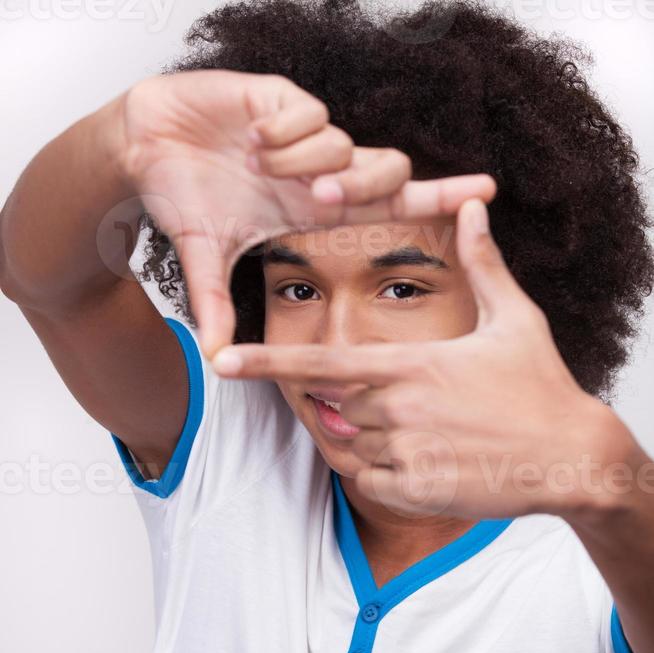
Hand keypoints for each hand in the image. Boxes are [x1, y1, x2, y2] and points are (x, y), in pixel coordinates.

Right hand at [118, 69, 495, 357]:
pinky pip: (309, 114)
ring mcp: (303, 135)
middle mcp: (319, 171)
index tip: (486, 192)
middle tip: (315, 198)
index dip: (437, 197)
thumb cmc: (182, 195)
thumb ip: (216, 303)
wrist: (143, 148)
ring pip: (346, 145)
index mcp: (312, 208)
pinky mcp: (280, 98)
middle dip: (361, 187)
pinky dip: (282, 131)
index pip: (390, 203)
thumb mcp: (204, 257)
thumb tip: (216, 357)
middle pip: (387, 170)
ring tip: (260, 164)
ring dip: (307, 162)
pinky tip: (250, 138)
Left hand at [213, 197, 609, 519]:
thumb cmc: (542, 385)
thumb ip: (483, 262)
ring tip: (417, 430)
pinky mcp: (417, 491)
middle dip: (347, 403)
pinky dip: (380, 471)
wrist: (574, 455)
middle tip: (387, 403)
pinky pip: (371, 482)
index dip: (268, 364)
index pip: (324, 364)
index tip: (223, 362)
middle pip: (337, 406)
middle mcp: (399, 408)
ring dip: (368, 437)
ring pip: (353, 445)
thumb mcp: (514, 318)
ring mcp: (406, 453)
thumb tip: (473, 206)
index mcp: (411, 364)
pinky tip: (421, 459)